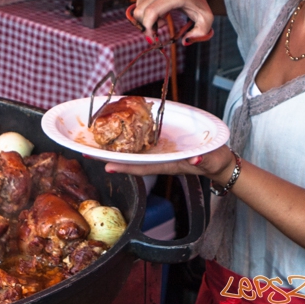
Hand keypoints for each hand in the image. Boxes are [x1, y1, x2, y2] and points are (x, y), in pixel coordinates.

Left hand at [105, 145, 236, 187]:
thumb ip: (203, 160)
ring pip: (133, 152)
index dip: (125, 167)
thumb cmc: (214, 161)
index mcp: (168, 163)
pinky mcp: (162, 145)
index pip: (143, 166)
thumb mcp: (211, 160)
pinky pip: (141, 144)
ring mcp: (159, 153)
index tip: (106, 166)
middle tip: (86, 152)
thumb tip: (194, 160)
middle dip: (109, 157)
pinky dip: (127, 140)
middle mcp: (159, 159)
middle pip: (131, 159)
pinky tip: (115, 136)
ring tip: (93, 145)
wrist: (218, 161)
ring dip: (114, 149)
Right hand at [133, 0, 214, 43]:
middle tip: (158, 29)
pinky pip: (137, 5)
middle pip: (141, 12)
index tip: (153, 37)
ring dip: (146, 20)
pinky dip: (143, 13)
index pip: (152, 11)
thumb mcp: (206, 17)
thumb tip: (185, 41)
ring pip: (137, 9)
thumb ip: (201, 33)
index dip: (148, 27)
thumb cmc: (197, 1)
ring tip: (161, 19)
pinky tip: (155, 12)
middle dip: (146, 26)